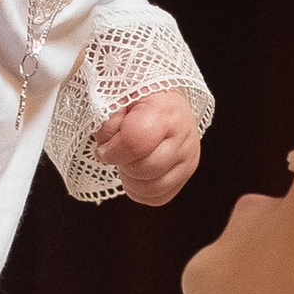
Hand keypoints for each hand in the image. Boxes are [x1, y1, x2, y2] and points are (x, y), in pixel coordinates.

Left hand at [94, 87, 200, 207]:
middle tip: (118, 151)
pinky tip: (137, 172)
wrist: (164, 100)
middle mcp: (183, 135)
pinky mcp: (187, 172)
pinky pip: (158, 198)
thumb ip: (106, 118)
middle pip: (143, 169)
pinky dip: (141, 190)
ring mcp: (189, 156)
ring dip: (131, 179)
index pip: (135, 141)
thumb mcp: (117, 96)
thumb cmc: (138, 97)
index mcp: (165, 110)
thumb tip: (106, 146)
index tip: (105, 146)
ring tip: (128, 160)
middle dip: (122, 163)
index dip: (113, 149)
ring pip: (151, 188)